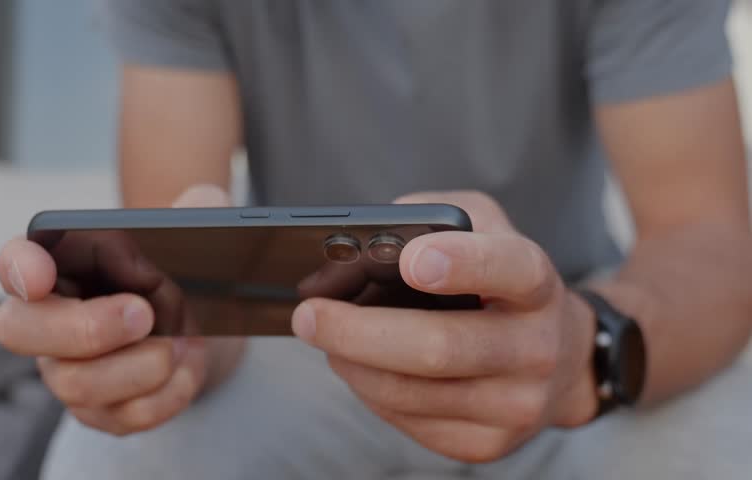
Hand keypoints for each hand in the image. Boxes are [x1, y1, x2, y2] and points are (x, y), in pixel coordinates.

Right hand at [0, 184, 236, 434]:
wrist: (205, 323)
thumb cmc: (182, 268)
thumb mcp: (197, 231)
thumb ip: (199, 207)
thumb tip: (207, 206)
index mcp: (62, 265)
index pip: (16, 262)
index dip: (18, 267)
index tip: (40, 272)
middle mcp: (49, 322)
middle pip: (21, 331)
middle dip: (83, 327)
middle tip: (143, 314)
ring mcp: (70, 372)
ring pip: (75, 385)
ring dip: (138, 367)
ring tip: (178, 345)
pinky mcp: (103, 411)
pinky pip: (121, 418)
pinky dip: (165, 395)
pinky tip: (188, 371)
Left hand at [291, 191, 598, 461]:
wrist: (561, 356)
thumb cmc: (502, 281)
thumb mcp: (484, 228)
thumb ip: (433, 217)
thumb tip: (366, 240)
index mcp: (536, 284)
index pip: (509, 269)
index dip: (462, 264)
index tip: (412, 258)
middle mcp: (537, 348)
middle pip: (440, 348)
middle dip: (361, 332)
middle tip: (308, 316)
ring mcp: (516, 405)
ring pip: (411, 392)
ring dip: (353, 364)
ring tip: (323, 337)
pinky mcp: (488, 443)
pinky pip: (409, 421)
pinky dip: (370, 391)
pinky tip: (359, 366)